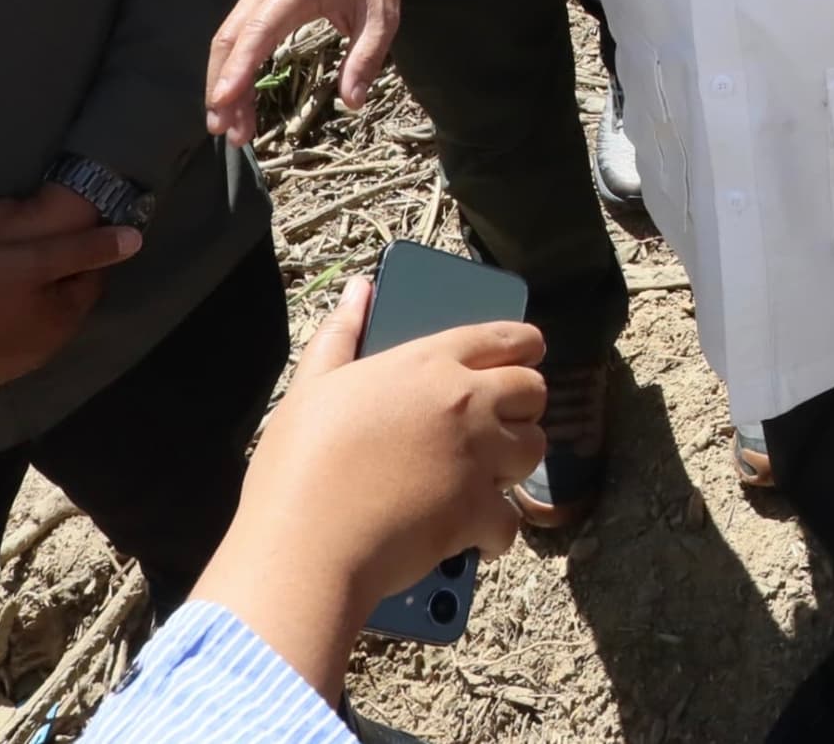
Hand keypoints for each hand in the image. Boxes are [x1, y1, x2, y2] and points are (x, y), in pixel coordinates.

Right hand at [0, 217, 141, 395]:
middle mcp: (41, 354)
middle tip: (31, 251)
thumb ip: (84, 249)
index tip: (63, 234)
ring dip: (26, 304)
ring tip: (4, 275)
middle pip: (61, 307)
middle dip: (55, 279)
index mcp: (61, 324)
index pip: (90, 282)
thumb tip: (136, 240)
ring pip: (31, 327)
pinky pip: (0, 342)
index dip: (82, 253)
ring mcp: (6, 369)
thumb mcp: (31, 258)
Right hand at [190, 275, 549, 693]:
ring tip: (484, 477)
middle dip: (522, 407)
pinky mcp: (480, 511)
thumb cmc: (299, 464)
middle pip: (533, 391)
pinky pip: (512, 518)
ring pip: (534, 449)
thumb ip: (342, 334)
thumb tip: (360, 289)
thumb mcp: (313, 386)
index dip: (523, 346)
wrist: (305, 544)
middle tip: (495, 426)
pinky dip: (496, 530)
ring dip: (514, 464)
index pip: (504, 337)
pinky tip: (472, 535)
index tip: (528, 356)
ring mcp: (479, 456)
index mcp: (428, 363)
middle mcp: (465, 402)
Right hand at [205, 0, 402, 139]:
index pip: (259, 30)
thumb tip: (352, 101)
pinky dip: (234, 68)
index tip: (224, 103)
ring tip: (232, 128)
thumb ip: (367, 57)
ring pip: (228, 39)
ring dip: (224, 82)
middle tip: (227, 132)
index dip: (238, 68)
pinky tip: (239, 101)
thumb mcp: (384, 14)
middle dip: (223, 86)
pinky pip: (238, 35)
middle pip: (231, 38)